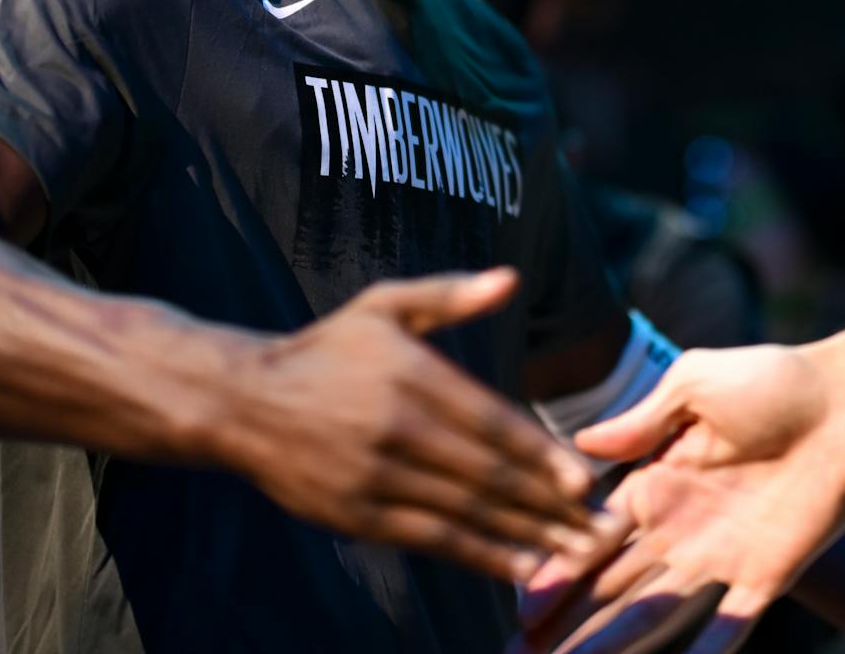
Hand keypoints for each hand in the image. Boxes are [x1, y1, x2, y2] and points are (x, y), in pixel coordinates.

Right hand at [215, 267, 604, 582]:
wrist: (244, 401)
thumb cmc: (328, 348)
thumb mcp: (385, 305)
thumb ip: (449, 295)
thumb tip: (510, 279)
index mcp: (412, 375)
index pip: (492, 422)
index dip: (541, 455)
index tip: (584, 481)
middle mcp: (398, 429)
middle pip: (489, 474)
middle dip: (550, 505)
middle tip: (600, 527)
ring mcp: (377, 477)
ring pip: (467, 512)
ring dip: (528, 536)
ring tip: (576, 553)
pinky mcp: (358, 515)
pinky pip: (431, 539)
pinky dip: (480, 555)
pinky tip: (520, 566)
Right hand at [513, 343, 844, 653]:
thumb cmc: (771, 381)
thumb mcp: (694, 384)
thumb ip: (641, 421)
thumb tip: (579, 442)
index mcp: (655, 483)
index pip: (593, 537)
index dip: (557, 570)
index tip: (523, 605)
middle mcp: (679, 529)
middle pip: (610, 588)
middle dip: (567, 625)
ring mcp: (720, 558)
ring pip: (654, 614)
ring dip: (613, 646)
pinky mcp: (765, 576)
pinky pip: (727, 626)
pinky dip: (703, 652)